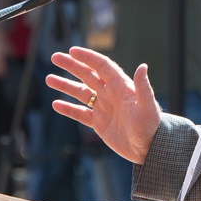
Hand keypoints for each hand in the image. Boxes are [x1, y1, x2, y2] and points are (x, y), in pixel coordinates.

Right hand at [46, 46, 160, 164]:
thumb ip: (143, 88)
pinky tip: (56, 104)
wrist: (150, 150)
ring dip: (65, 85)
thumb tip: (143, 66)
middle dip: (71, 65)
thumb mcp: (148, 107)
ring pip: (81, 93)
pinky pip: (80, 113)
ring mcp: (103, 108)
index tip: (72, 50)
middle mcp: (110, 94)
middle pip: (87, 75)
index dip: (87, 57)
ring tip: (49, 78)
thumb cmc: (152, 127)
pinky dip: (68, 108)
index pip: (101, 66)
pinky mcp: (99, 123)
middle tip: (55, 57)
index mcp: (120, 86)